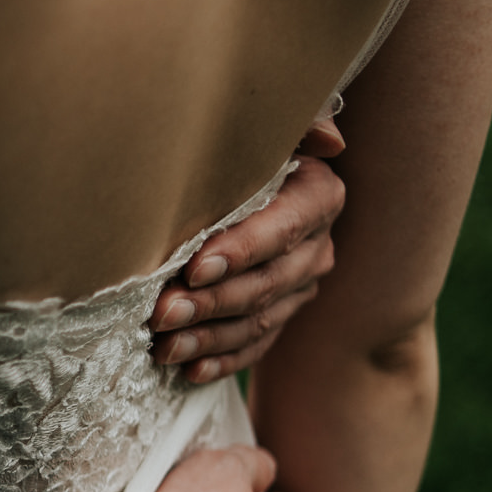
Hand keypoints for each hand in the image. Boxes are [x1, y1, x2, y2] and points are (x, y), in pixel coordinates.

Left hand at [150, 117, 345, 383]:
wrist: (239, 182)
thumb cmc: (238, 148)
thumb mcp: (266, 128)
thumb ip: (295, 122)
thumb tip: (329, 140)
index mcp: (317, 196)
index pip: (280, 229)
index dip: (240, 251)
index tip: (194, 266)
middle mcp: (317, 246)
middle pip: (265, 283)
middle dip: (210, 302)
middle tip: (161, 313)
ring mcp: (301, 287)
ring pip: (257, 321)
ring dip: (207, 337)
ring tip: (162, 345)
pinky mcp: (281, 317)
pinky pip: (254, 348)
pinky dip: (220, 361)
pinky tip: (186, 369)